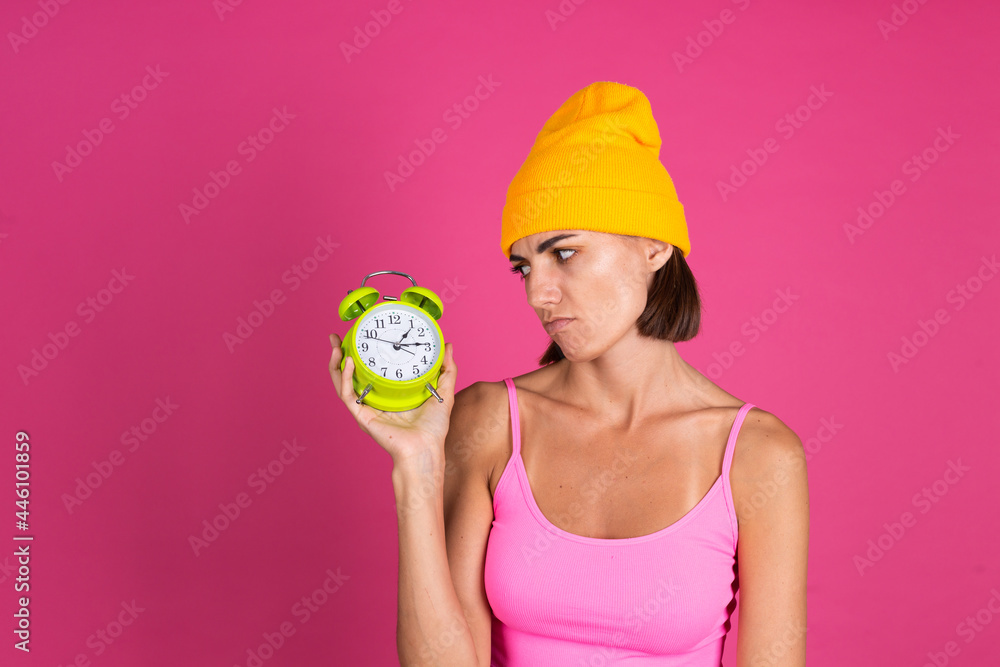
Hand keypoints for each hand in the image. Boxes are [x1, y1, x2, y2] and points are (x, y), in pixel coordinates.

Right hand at [328, 333, 456, 465]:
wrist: (426, 448)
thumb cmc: (434, 428)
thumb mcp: (443, 391)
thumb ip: (446, 369)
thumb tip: (448, 346)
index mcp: (389, 393)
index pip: (371, 369)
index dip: (363, 352)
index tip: (362, 334)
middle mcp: (374, 399)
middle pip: (350, 374)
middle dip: (341, 354)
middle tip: (337, 337)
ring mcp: (366, 408)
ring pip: (342, 382)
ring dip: (336, 363)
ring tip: (337, 345)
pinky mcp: (362, 416)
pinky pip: (348, 395)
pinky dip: (345, 378)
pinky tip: (348, 362)